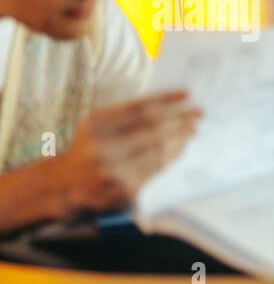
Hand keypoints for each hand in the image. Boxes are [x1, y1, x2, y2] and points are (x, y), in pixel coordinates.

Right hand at [50, 91, 201, 214]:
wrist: (66, 182)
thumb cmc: (88, 147)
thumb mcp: (97, 123)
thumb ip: (127, 114)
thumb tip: (169, 107)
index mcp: (96, 124)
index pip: (139, 108)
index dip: (167, 100)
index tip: (187, 94)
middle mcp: (103, 147)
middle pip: (153, 129)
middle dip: (181, 120)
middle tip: (198, 113)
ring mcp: (115, 170)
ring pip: (159, 151)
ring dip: (181, 139)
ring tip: (192, 129)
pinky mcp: (125, 188)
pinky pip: (157, 169)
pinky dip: (172, 156)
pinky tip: (180, 147)